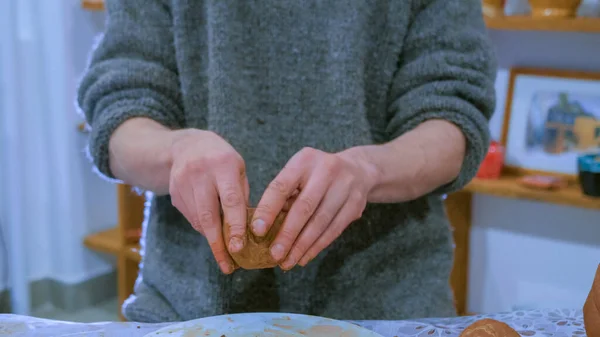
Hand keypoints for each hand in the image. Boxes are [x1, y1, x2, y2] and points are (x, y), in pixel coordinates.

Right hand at [168, 129, 248, 273]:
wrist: (187, 146)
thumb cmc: (221, 160)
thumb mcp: (238, 168)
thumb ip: (241, 195)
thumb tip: (248, 229)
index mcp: (223, 165)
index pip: (231, 200)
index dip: (236, 226)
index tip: (239, 247)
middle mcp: (201, 173)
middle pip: (209, 215)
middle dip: (218, 243)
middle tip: (227, 265)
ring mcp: (183, 183)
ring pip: (198, 219)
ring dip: (212, 238)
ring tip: (223, 254)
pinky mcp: (174, 193)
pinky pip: (191, 217)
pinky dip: (203, 227)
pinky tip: (211, 229)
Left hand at [251, 147, 378, 269]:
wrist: (358, 170)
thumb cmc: (316, 175)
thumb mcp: (299, 173)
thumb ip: (283, 195)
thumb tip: (263, 228)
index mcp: (304, 160)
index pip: (281, 186)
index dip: (268, 210)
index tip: (257, 231)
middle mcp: (326, 170)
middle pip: (304, 207)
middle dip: (287, 234)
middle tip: (274, 255)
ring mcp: (344, 187)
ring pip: (320, 222)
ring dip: (302, 246)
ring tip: (287, 262)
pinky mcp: (356, 204)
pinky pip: (334, 230)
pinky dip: (317, 246)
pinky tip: (304, 257)